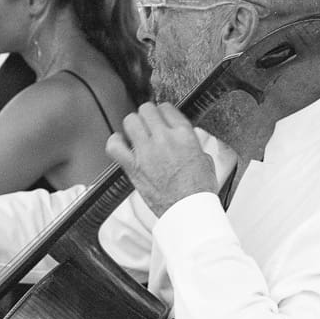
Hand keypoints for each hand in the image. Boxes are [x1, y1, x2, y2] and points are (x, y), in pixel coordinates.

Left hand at [106, 102, 217, 216]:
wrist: (189, 210)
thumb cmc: (198, 190)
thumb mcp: (205, 159)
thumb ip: (191, 144)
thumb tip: (186, 141)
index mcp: (184, 135)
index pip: (166, 108)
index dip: (163, 112)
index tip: (162, 118)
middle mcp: (164, 139)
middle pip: (147, 110)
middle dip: (148, 115)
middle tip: (149, 124)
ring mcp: (146, 152)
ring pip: (130, 121)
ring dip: (133, 125)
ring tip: (136, 132)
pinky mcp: (133, 167)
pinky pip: (114, 146)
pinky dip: (115, 142)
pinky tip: (120, 143)